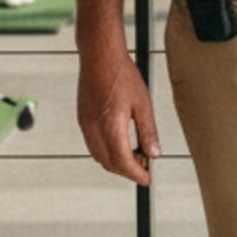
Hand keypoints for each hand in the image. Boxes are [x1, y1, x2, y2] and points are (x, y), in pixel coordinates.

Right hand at [77, 44, 161, 183]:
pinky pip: (93, 145)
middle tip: (145, 166)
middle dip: (127, 170)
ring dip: (116, 162)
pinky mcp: (82, 119)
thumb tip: (154, 153)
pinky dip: (107, 151)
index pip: (122, 162)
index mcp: (111, 126)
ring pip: (99, 156)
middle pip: (109, 163)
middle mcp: (93, 129)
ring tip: (136, 155)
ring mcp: (85, 124)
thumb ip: (148, 131)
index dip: (136, 174)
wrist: (99, 56)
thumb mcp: (143, 104)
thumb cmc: (121, 75)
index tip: (147, 179)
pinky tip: (121, 144)